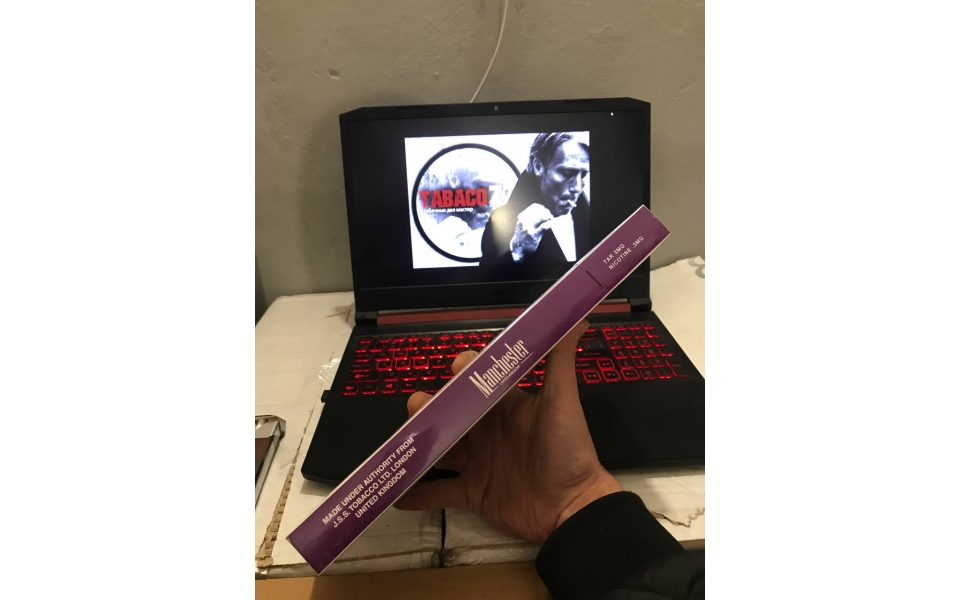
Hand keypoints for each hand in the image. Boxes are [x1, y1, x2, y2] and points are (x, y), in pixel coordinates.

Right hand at [395, 321, 623, 543]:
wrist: (572, 508)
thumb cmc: (567, 449)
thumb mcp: (562, 400)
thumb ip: (561, 358)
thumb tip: (576, 316)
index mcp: (506, 406)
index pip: (477, 382)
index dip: (463, 373)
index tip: (454, 370)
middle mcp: (488, 431)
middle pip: (450, 413)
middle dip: (429, 407)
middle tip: (417, 407)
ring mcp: (479, 463)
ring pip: (439, 448)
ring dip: (419, 442)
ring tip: (402, 441)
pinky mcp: (473, 493)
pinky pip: (440, 492)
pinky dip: (418, 493)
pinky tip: (396, 492)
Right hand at [509, 203, 555, 261]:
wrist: (517, 249)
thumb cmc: (521, 236)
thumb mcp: (522, 224)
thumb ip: (528, 217)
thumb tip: (540, 210)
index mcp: (522, 217)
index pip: (534, 207)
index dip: (542, 207)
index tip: (545, 210)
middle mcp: (524, 221)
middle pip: (539, 211)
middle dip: (546, 212)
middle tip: (550, 215)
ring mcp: (529, 228)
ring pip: (541, 217)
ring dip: (549, 216)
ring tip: (551, 218)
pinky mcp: (534, 235)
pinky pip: (544, 226)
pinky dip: (550, 223)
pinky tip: (552, 223)